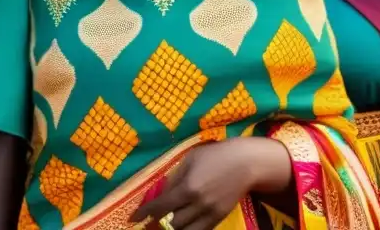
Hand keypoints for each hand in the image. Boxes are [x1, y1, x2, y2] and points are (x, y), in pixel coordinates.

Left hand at [130, 138, 290, 229]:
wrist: (246, 163)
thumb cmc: (215, 155)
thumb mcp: (190, 159)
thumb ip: (174, 177)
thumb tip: (161, 193)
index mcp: (188, 187)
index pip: (161, 207)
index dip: (145, 214)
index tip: (134, 219)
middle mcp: (198, 204)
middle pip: (173, 223)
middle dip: (162, 220)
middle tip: (155, 216)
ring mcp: (211, 213)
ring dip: (175, 227)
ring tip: (171, 218)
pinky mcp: (220, 218)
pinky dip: (190, 228)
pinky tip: (186, 221)